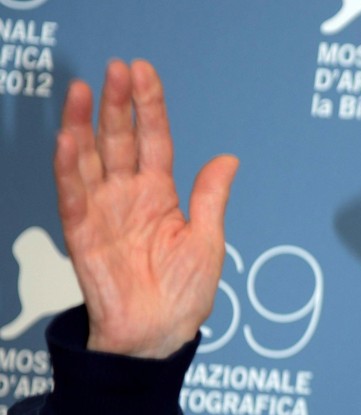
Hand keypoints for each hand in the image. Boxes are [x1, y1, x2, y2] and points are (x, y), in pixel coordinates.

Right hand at [54, 60, 238, 357]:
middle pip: (119, 140)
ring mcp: (104, 213)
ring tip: (85, 89)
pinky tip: (70, 140)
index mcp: (159, 195)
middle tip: (118, 69)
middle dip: (118, 104)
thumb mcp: (207, 241)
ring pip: (89, 159)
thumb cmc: (183, 294)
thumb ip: (210, 198)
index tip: (145, 72)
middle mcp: (128, 197)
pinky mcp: (83, 235)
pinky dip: (69, 169)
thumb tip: (228, 158)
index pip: (154, 140)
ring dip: (85, 125)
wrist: (158, 336)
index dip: (149, 107)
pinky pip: (73, 197)